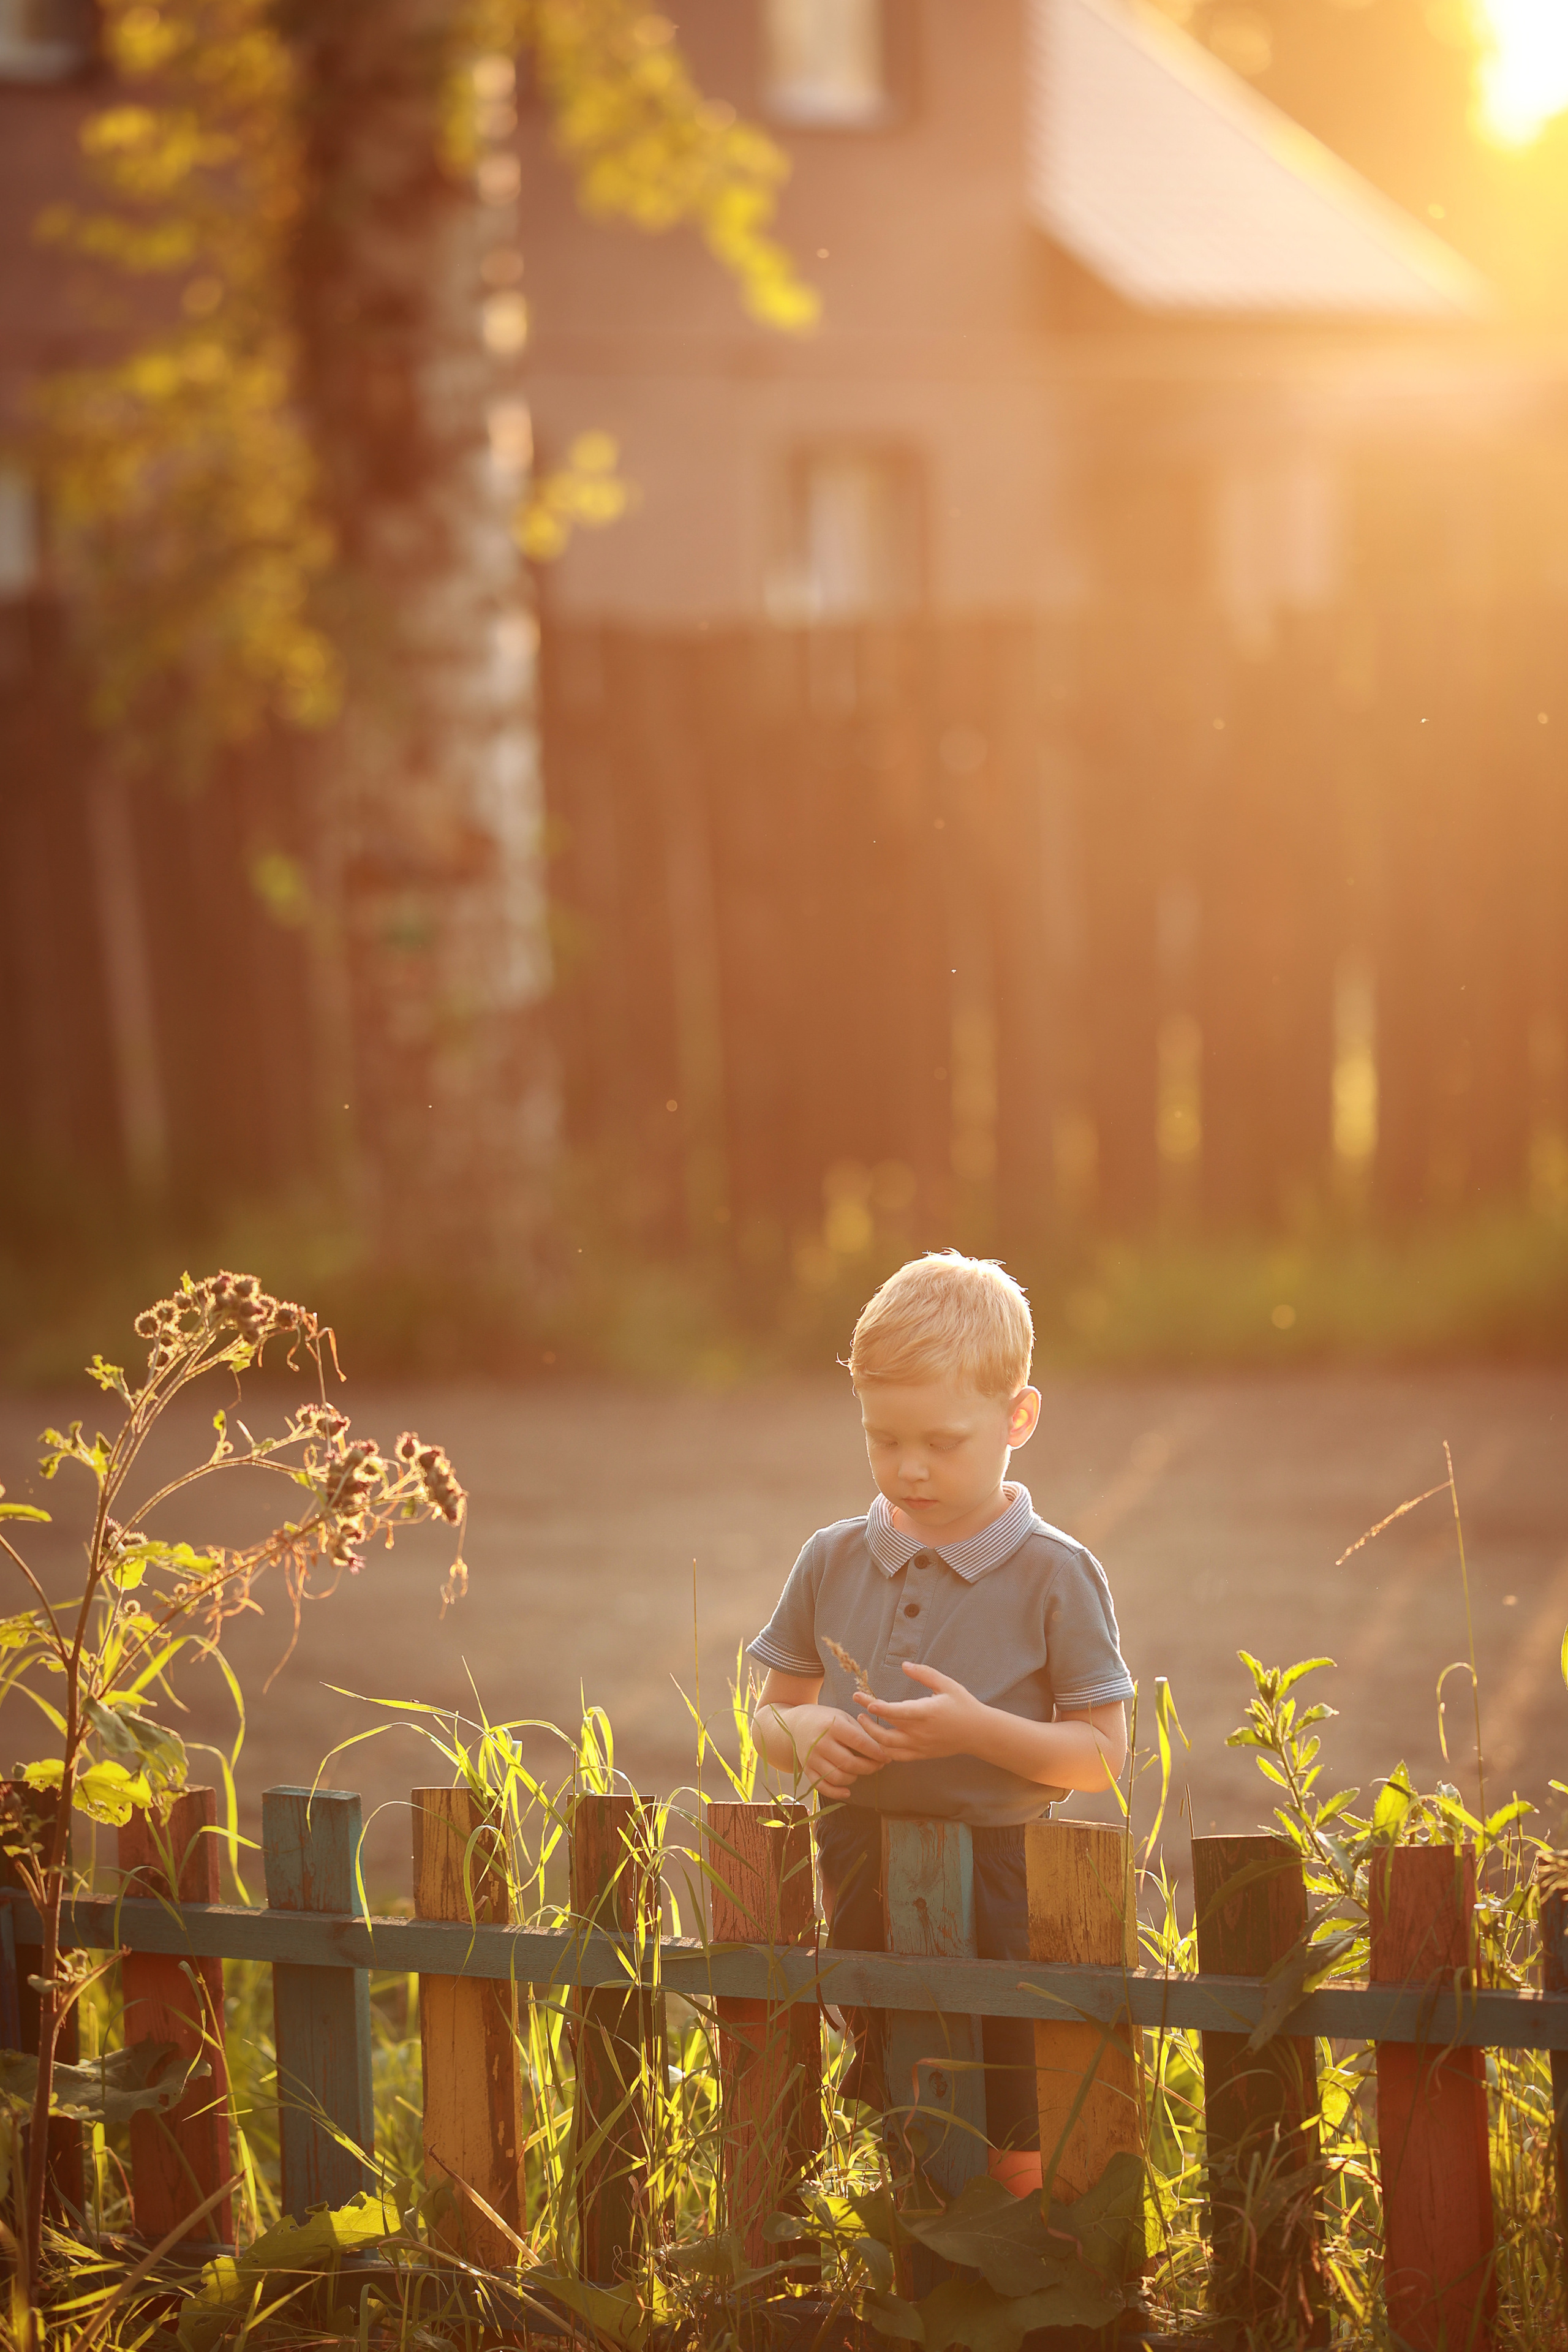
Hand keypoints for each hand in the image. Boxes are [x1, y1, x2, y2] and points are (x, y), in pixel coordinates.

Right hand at [762, 1703, 885, 1799]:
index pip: (860, 1742)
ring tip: (861, 1771)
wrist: (797, 1724)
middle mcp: (821, 1743)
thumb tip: (882, 1749)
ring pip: (838, 1777)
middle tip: (879, 1765)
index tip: (886, 1757)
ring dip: (855, 1778)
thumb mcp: (843, 1717)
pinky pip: (823, 1787)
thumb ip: (861, 1732)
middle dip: (869, 1767)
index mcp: (833, 1725)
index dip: (876, 1752)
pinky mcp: (806, 1770)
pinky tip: (848, 1791)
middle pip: (850, 1763)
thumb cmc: (826, 1720)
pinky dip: (837, 1793)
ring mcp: (812, 1758)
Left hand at [852, 1662, 986, 1761]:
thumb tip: (904, 1665)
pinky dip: (884, 1750)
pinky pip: (897, 1756)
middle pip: (886, 1732)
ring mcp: (920, 1746)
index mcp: (927, 1713)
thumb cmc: (963, 1705)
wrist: (979, 1732)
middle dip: (867, 1721)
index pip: (898, 1712)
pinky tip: (877, 1739)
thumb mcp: (947, 1684)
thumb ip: (924, 1674)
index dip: (880, 1708)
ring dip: (872, 1736)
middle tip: (858, 1707)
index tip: (866, 1701)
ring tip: (864, 1721)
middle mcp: (921, 1733)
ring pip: (888, 1747)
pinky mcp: (922, 1755)